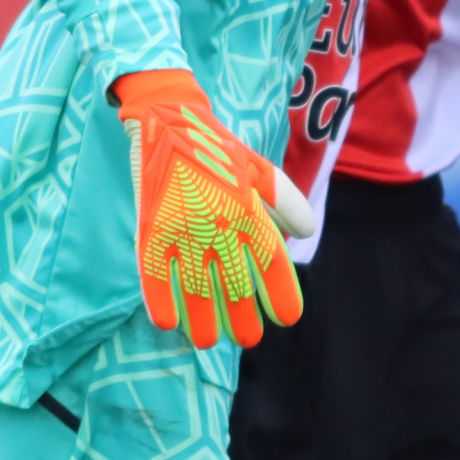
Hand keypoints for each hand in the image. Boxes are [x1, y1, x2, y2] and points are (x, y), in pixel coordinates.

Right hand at [112, 67, 299, 348]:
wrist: (168, 118)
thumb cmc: (218, 149)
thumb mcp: (258, 170)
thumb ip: (286, 201)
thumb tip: (307, 234)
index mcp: (248, 209)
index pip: (272, 261)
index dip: (281, 293)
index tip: (286, 318)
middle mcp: (219, 222)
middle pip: (236, 283)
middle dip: (242, 317)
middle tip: (247, 339)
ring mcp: (184, 226)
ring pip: (196, 286)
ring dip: (203, 319)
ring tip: (207, 341)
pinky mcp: (152, 225)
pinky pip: (156, 270)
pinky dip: (161, 298)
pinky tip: (168, 323)